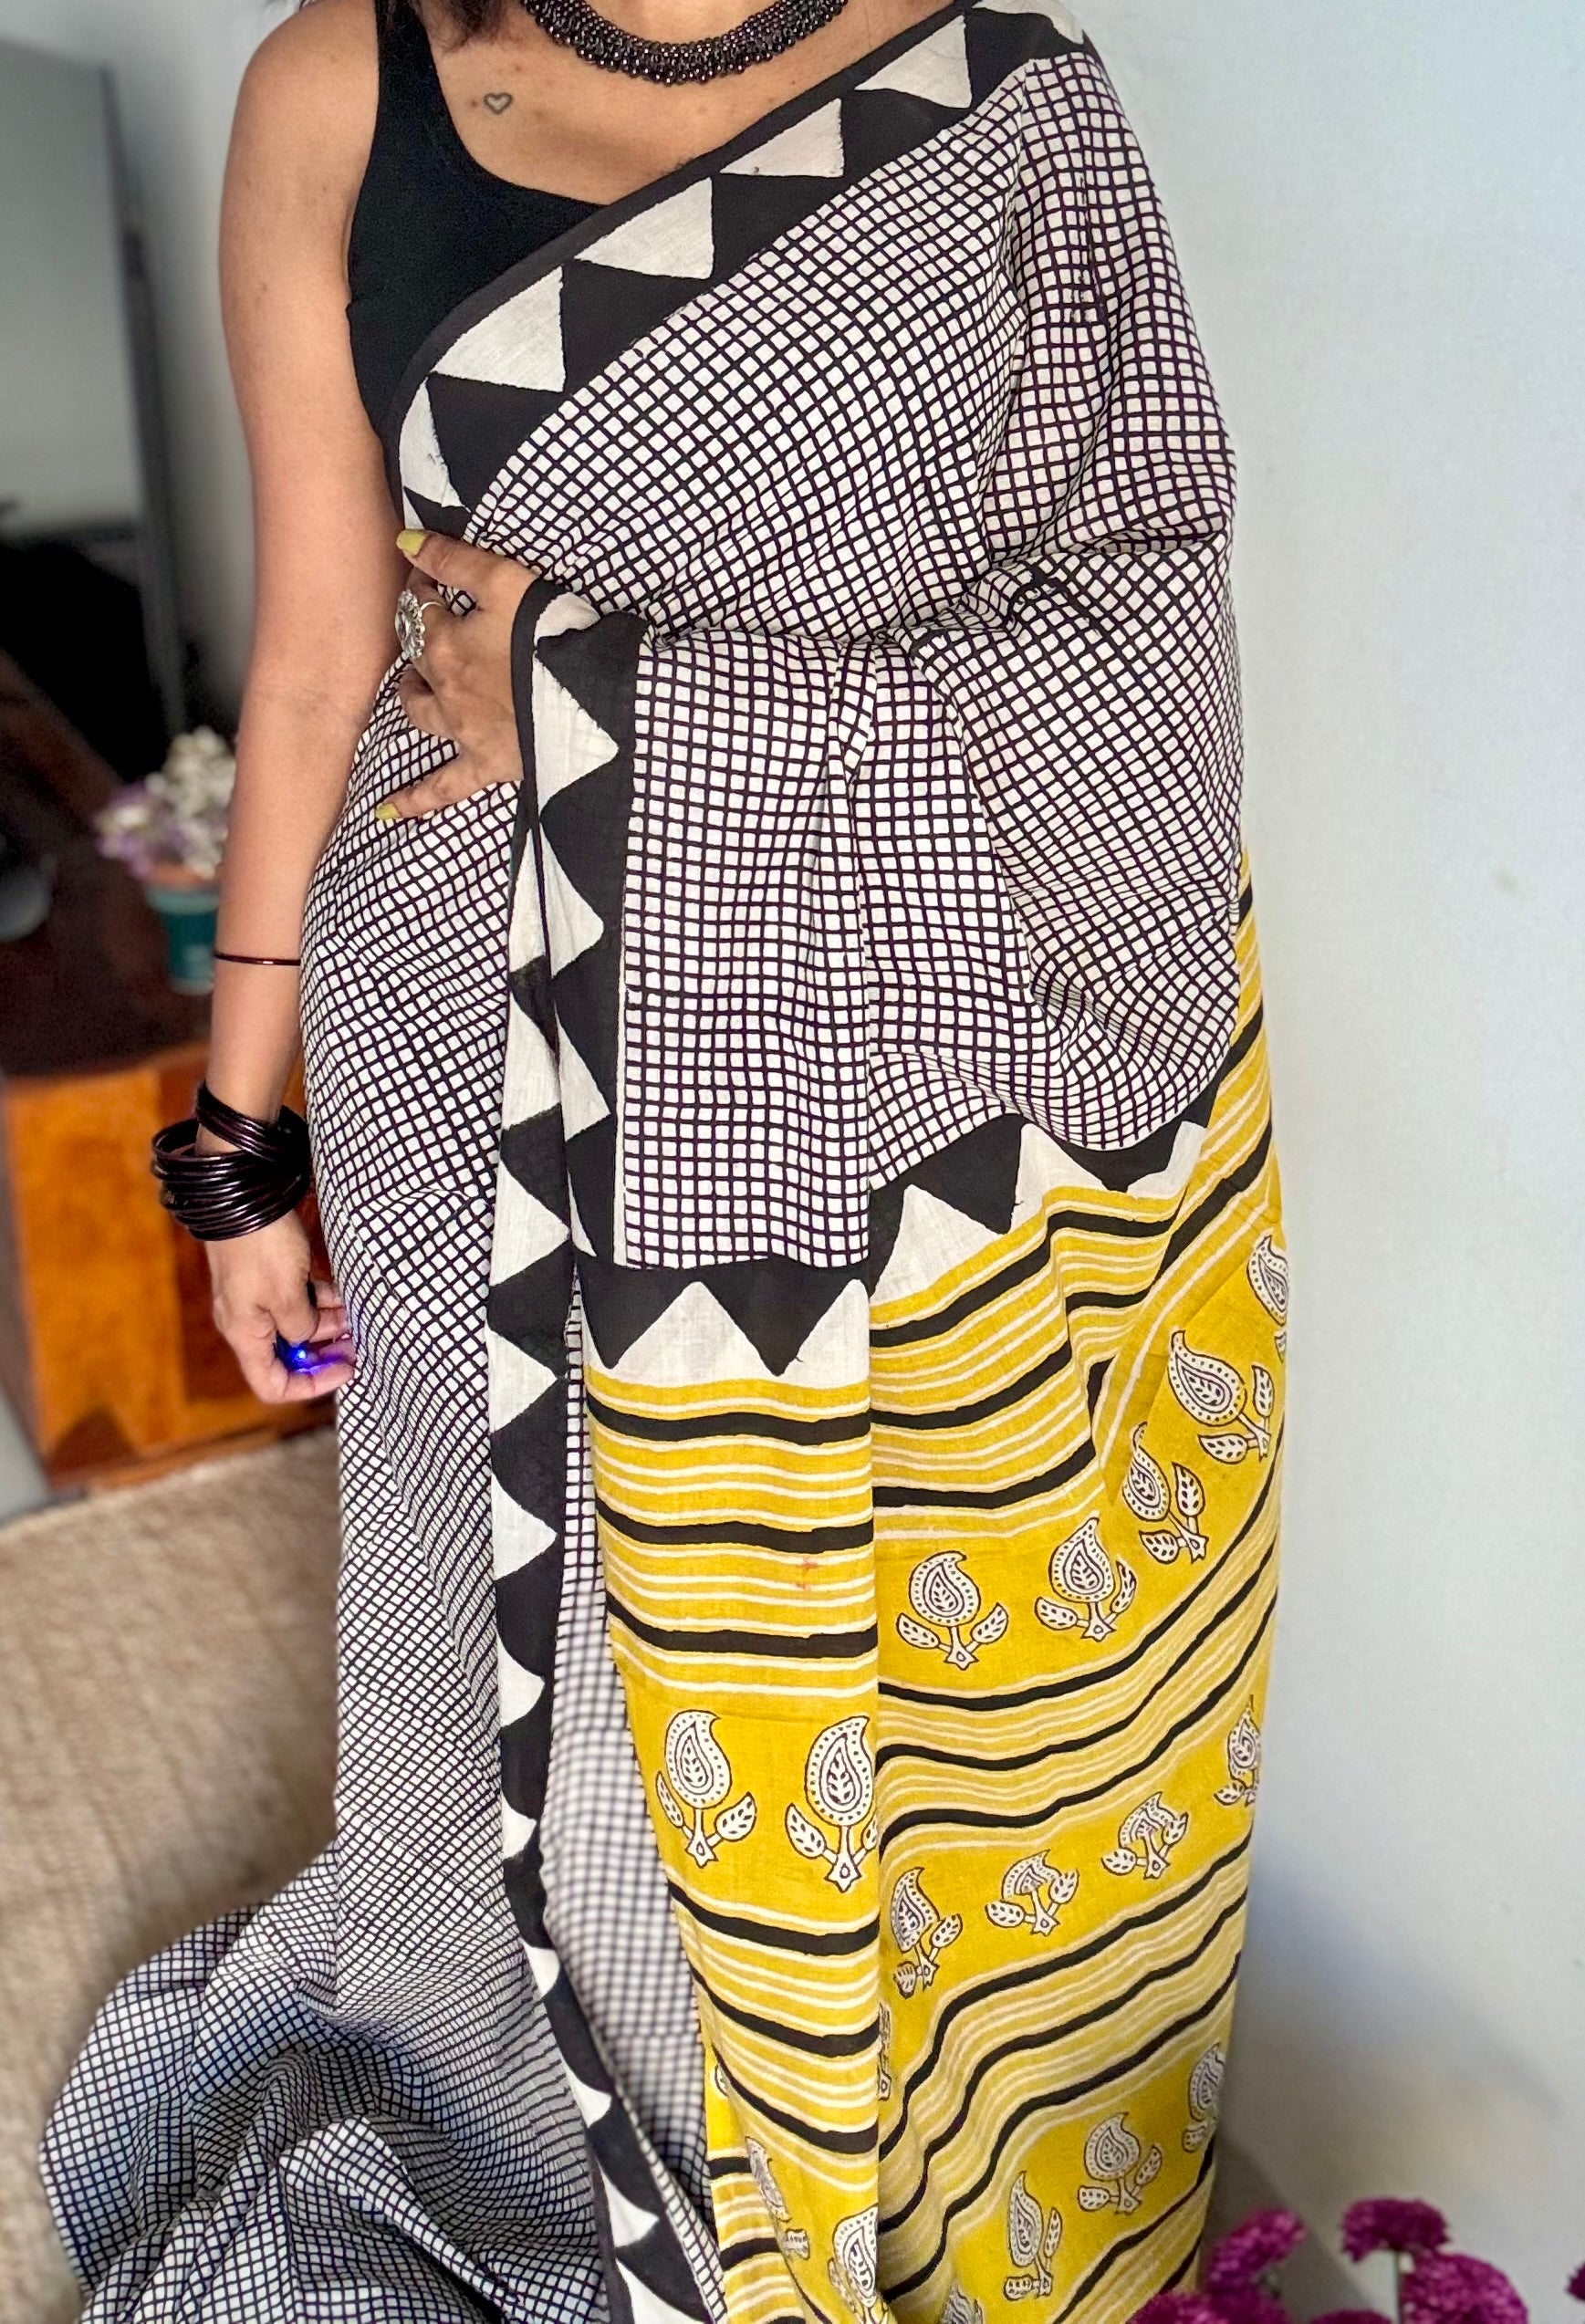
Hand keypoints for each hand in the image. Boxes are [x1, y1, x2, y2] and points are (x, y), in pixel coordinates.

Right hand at [204, 1202, 353, 1403]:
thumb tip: (309, 1336)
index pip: (272, 1386)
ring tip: (355, 1313)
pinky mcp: (264, 1276)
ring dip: (326, 1324)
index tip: (345, 1369)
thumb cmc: (263, 1248)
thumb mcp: (288, 1296)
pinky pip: (294, 1300)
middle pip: (288, 1357)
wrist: (242, 1194)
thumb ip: (303, 1327)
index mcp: (246, 1335)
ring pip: (296, 1326)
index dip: (311, 1387)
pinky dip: (319, 1301)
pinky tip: (341, 1292)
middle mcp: (247, 1323)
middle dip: (324, 1352)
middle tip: (357, 1341)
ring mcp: (255, 1298)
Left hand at [381, 530, 538, 818]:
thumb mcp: (507, 582)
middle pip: (417, 659)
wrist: (586, 702)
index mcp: (447, 642)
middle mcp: (444, 688)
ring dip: (411, 699)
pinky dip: (414, 799)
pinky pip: (442, 787)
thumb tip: (405, 539)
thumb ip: (456, 559)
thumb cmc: (550, 639)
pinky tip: (386, 811)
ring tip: (411, 691)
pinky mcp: (484, 765)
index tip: (434, 575)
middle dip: (419, 637)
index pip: (421, 607)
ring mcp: (461, 730)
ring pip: (419, 714)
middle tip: (432, 625)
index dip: (424, 585)